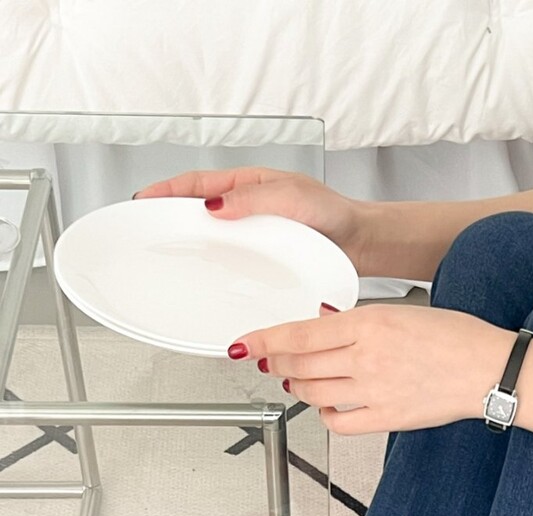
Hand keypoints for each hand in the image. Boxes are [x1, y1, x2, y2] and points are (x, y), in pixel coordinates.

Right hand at [131, 166, 373, 275]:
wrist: (362, 244)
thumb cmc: (334, 214)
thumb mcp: (292, 196)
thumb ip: (252, 199)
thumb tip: (213, 205)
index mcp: (247, 186)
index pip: (196, 185)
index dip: (166, 193)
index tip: (142, 202)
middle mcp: (247, 211)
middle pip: (196, 214)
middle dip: (168, 222)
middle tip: (143, 233)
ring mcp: (253, 237)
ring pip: (212, 242)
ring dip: (190, 250)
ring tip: (165, 261)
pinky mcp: (263, 262)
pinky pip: (232, 265)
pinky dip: (215, 273)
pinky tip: (207, 285)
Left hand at [230, 303, 517, 434]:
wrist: (490, 370)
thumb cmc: (457, 337)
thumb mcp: (403, 311)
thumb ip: (359, 320)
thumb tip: (323, 324)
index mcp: (370, 322)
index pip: (300, 334)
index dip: (265, 340)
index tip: (246, 343)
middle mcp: (367, 358)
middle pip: (300, 364)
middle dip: (278, 363)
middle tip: (272, 360)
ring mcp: (375, 391)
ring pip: (314, 392)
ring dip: (299, 385)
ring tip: (301, 379)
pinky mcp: (387, 418)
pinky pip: (339, 421)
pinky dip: (326, 413)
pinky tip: (330, 404)